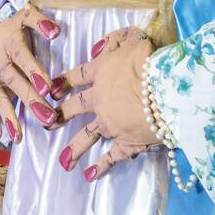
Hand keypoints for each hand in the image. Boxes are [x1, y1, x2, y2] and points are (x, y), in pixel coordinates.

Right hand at [0, 4, 62, 142]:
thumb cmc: (14, 31)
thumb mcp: (26, 17)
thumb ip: (40, 22)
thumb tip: (56, 32)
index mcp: (10, 44)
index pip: (23, 58)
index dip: (34, 72)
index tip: (47, 87)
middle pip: (14, 83)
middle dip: (30, 100)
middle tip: (47, 116)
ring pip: (0, 98)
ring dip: (9, 117)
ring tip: (19, 136)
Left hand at [53, 27, 158, 180]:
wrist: (167, 88)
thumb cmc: (151, 60)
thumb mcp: (132, 39)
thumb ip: (114, 40)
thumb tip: (98, 47)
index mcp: (100, 73)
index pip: (75, 77)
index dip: (61, 83)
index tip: (48, 90)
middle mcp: (100, 99)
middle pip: (74, 107)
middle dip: (59, 115)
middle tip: (47, 123)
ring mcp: (111, 122)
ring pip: (87, 136)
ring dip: (74, 148)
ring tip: (62, 161)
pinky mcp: (128, 141)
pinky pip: (112, 156)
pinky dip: (102, 166)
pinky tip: (89, 175)